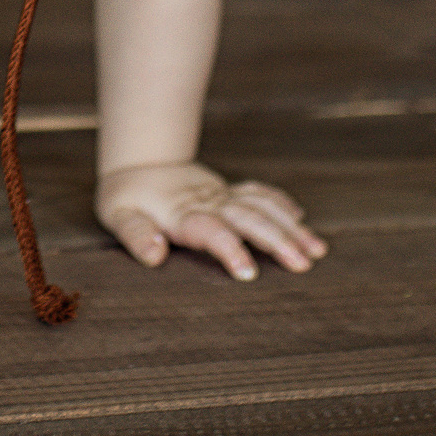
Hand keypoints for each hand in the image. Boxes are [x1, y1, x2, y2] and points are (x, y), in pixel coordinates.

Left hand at [97, 162, 324, 280]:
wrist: (139, 163)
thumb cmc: (126, 198)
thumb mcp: (118, 216)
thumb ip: (136, 235)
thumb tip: (154, 256)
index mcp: (182, 215)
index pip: (210, 231)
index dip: (228, 249)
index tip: (248, 271)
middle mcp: (209, 204)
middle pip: (248, 219)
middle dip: (277, 240)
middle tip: (303, 263)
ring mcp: (222, 197)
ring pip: (262, 207)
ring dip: (290, 226)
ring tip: (317, 250)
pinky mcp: (229, 193)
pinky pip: (259, 194)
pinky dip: (281, 203)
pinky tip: (300, 218)